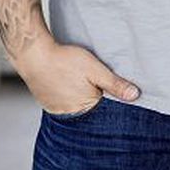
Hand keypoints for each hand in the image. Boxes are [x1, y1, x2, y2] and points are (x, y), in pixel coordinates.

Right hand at [12, 35, 140, 115]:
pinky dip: (71, 96)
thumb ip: (114, 83)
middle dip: (99, 101)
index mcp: (85, 109)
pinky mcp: (49, 104)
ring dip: (84, 97)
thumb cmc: (64, 60)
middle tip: (99, 85)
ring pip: (78, 106)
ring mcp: (58, 111)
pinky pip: (65, 103)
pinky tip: (72, 84)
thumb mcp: (94, 69)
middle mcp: (71, 115)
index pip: (106, 112)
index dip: (114, 103)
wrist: (33, 54)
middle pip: (92, 111)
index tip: (122, 97)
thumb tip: (135, 96)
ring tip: (84, 84)